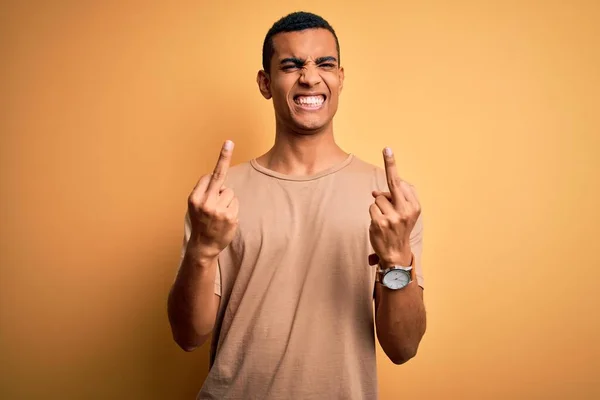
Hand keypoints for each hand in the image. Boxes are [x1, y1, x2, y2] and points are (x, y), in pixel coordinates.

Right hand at [187, 140, 238, 258]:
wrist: (203, 246)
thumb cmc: (200, 222)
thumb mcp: (195, 206)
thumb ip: (204, 192)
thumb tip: (217, 176)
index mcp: (194, 198)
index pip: (208, 177)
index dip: (213, 174)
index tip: (225, 146)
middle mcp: (206, 203)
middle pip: (219, 176)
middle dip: (223, 157)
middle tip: (229, 142)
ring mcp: (219, 210)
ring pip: (230, 192)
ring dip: (227, 200)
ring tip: (219, 213)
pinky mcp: (230, 217)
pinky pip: (235, 203)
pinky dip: (232, 208)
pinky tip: (225, 219)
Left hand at [369, 147, 420, 266]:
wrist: (396, 254)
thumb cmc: (400, 230)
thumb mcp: (406, 215)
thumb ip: (395, 200)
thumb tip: (376, 192)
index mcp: (414, 206)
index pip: (403, 183)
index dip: (393, 167)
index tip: (388, 151)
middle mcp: (406, 210)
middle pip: (394, 183)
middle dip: (391, 164)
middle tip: (387, 148)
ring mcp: (393, 216)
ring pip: (378, 199)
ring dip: (378, 207)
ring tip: (385, 220)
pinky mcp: (380, 222)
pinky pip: (371, 208)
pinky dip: (373, 213)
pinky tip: (379, 224)